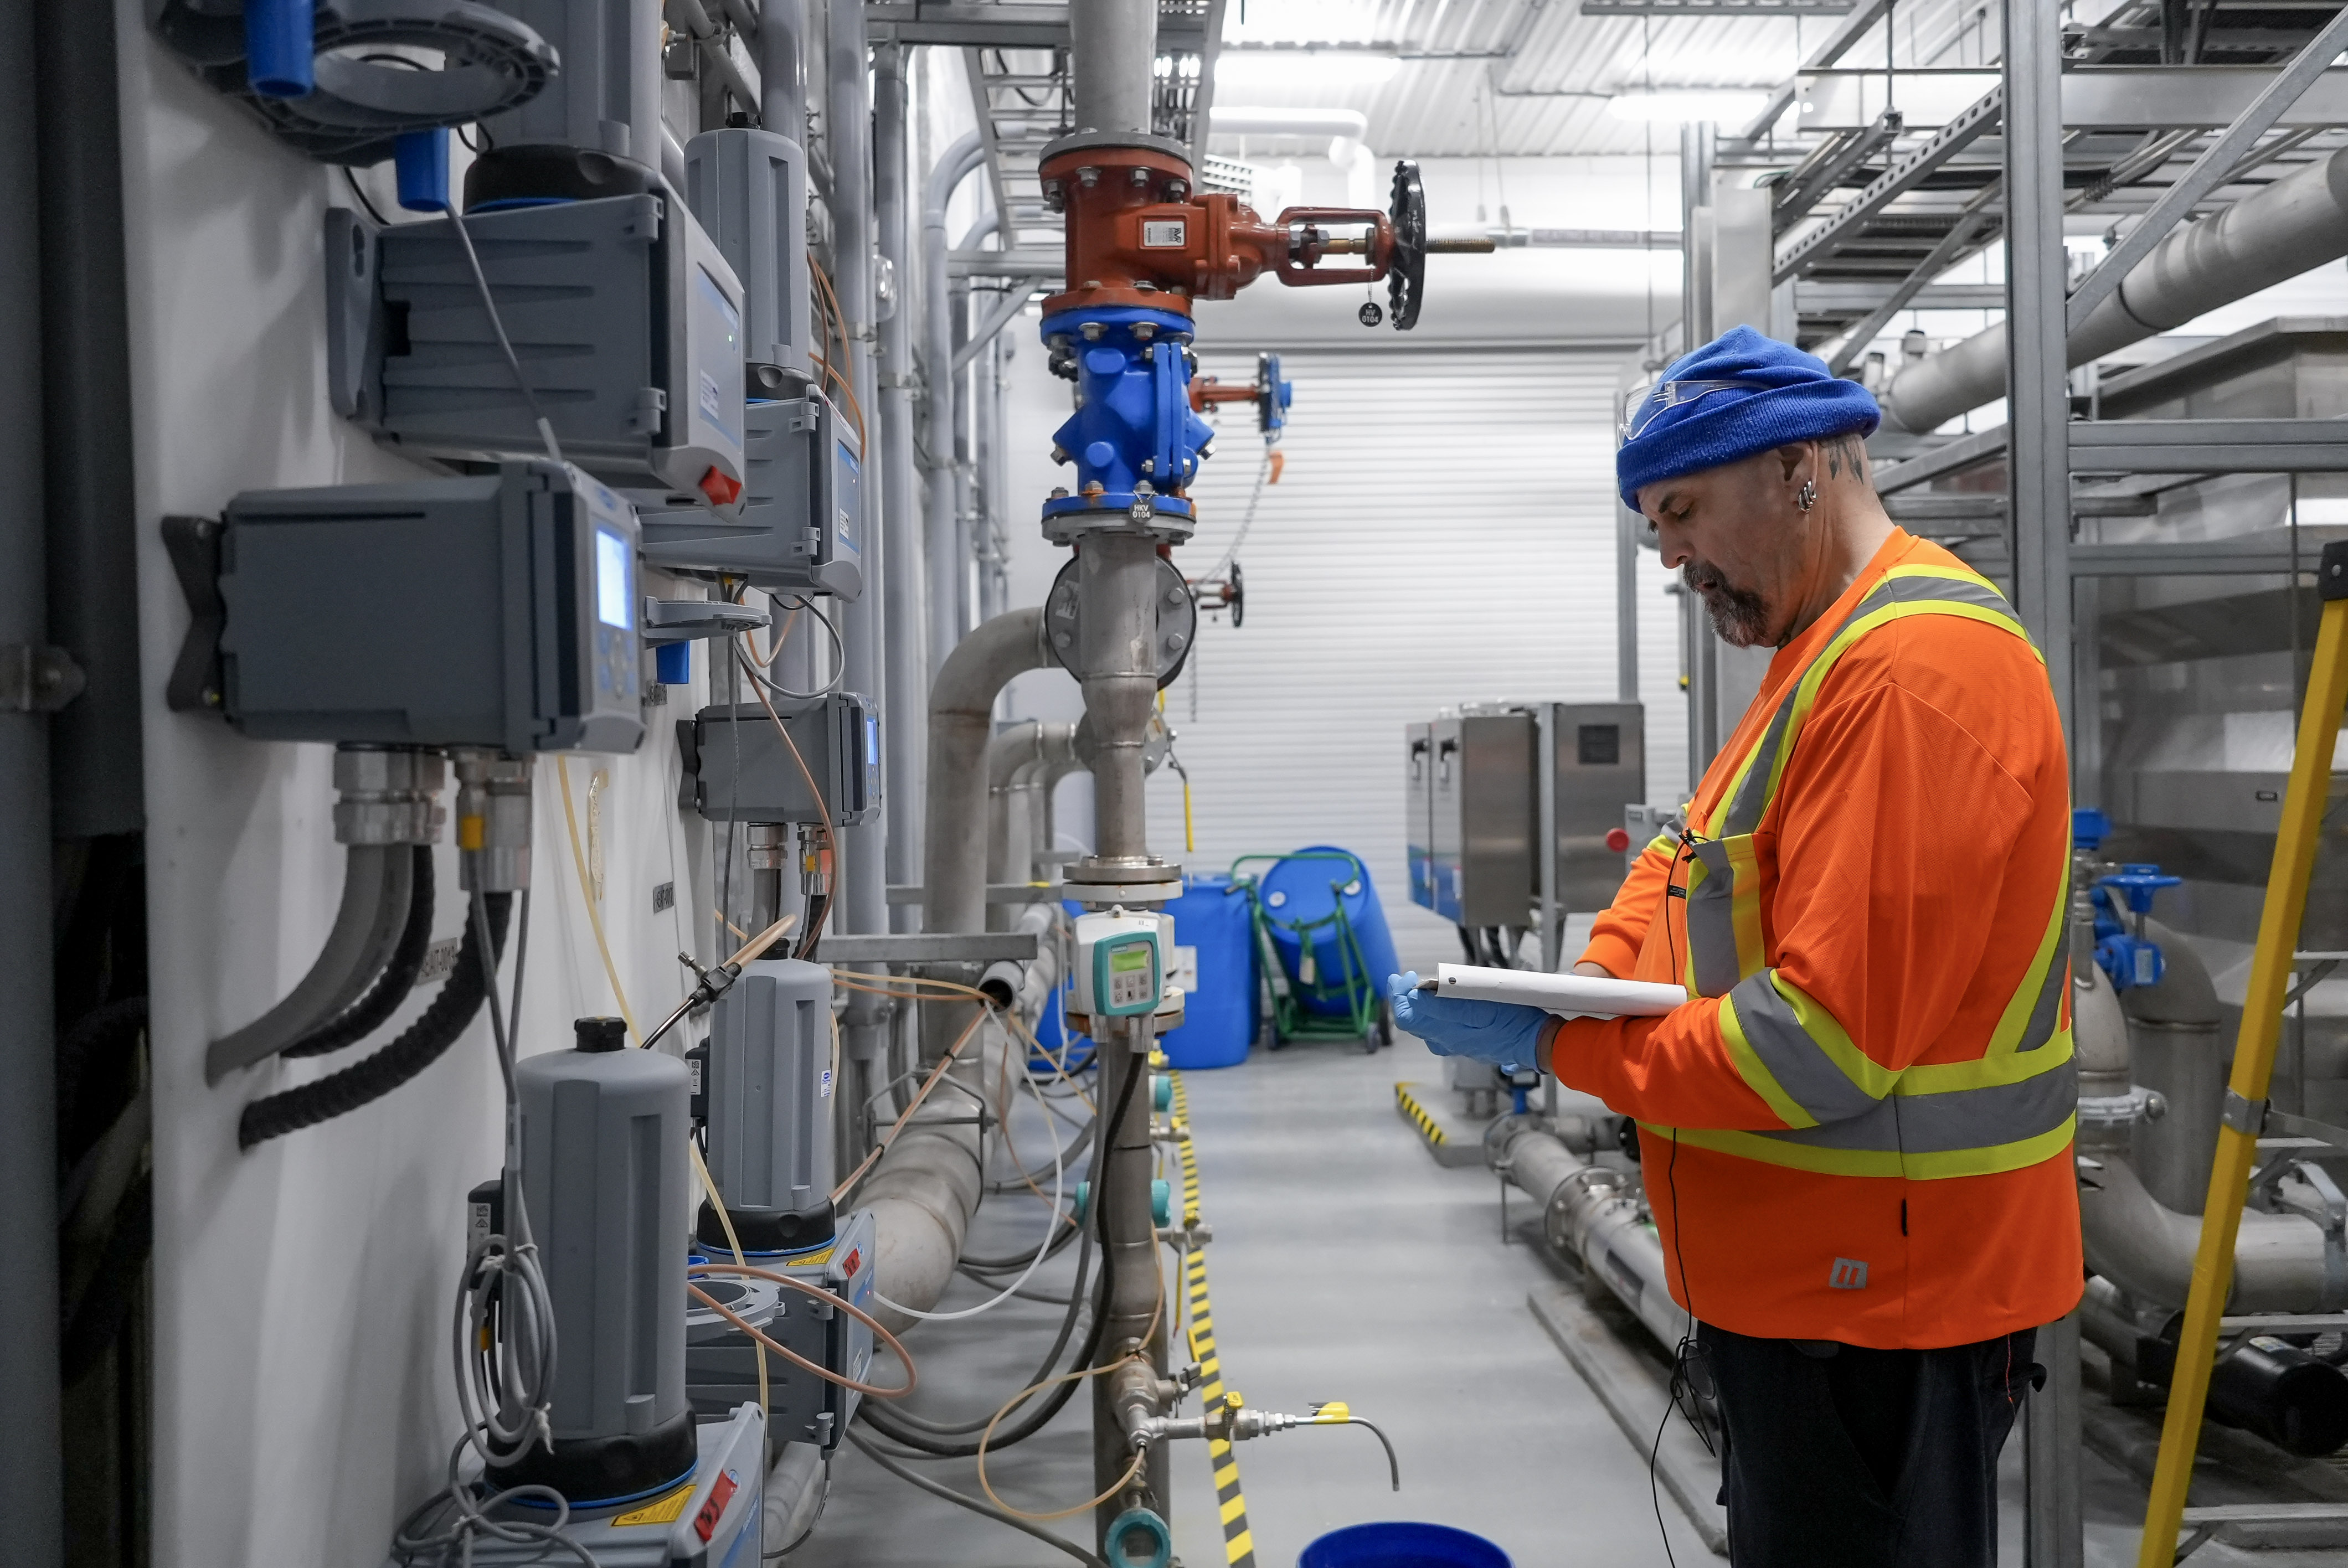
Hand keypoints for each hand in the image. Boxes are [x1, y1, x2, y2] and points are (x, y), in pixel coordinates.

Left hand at [1387, 972, 1549, 1068]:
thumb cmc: (1513, 1022)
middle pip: (1413, 1021)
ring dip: (1418, 1004)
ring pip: (1426, 1025)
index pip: (1406, 1018)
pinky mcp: (1468, 1041)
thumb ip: (1444, 1005)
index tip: (1404, 977)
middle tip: (1405, 977)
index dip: (1399, 997)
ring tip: (1419, 985)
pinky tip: (1440, 1000)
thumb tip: (1415, 997)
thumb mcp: (1479, 1008)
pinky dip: (1433, 1011)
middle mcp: (1447, 1041)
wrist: (1537, 1043)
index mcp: (1446, 1034)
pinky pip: (1441, 1028)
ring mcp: (1457, 1043)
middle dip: (1404, 997)